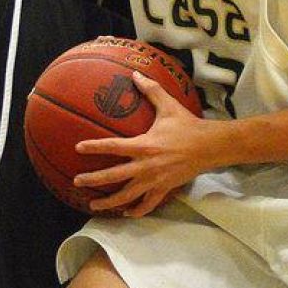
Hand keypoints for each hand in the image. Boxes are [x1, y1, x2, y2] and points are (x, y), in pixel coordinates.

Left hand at [73, 71, 212, 216]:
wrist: (210, 146)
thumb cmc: (187, 125)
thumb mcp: (169, 106)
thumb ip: (151, 90)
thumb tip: (135, 73)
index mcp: (144, 145)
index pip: (114, 146)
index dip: (95, 147)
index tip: (78, 148)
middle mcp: (146, 165)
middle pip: (114, 176)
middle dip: (93, 180)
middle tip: (77, 182)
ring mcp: (154, 179)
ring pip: (127, 196)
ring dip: (109, 203)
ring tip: (94, 206)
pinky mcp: (164, 188)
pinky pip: (148, 204)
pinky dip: (136, 211)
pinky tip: (126, 213)